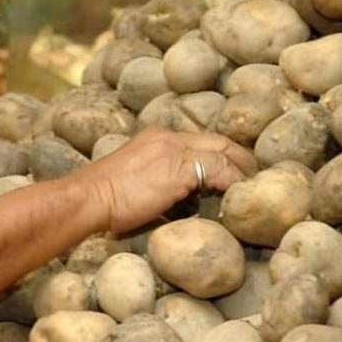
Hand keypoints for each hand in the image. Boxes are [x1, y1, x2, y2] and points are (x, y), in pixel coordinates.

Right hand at [72, 128, 257, 232]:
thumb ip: (157, 184)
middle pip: (218, 141)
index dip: (222, 155)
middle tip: (254, 178)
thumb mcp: (133, 184)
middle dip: (240, 158)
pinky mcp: (179, 168)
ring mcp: (174, 150)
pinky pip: (220, 170)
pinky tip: (239, 197)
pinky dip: (234, 182)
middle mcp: (168, 138)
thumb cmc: (102, 201)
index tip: (234, 173)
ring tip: (253, 190)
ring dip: (242, 172)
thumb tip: (178, 204)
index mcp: (156, 139)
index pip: (201, 141)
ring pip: (224, 153)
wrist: (87, 199)